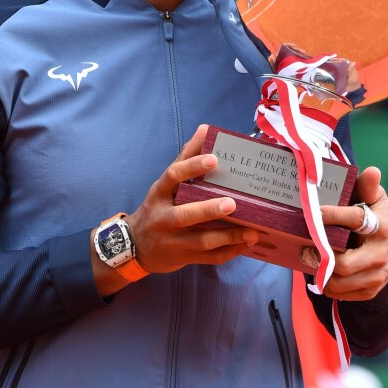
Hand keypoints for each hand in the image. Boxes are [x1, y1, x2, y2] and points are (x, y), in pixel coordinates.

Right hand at [127, 125, 259, 273]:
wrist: (134, 247)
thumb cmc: (157, 207)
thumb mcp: (165, 184)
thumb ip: (185, 157)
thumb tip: (204, 129)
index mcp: (160, 193)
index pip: (173, 176)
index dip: (192, 167)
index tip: (214, 159)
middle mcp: (163, 217)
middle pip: (185, 214)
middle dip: (209, 210)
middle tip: (232, 203)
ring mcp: (172, 240)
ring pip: (200, 241)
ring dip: (228, 237)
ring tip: (253, 232)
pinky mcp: (182, 257)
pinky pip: (207, 258)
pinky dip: (228, 253)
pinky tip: (246, 246)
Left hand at [318, 167, 387, 300]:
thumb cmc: (375, 217)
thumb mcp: (375, 199)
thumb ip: (368, 186)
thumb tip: (372, 170)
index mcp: (380, 225)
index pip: (354, 219)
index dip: (332, 215)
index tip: (314, 212)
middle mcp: (380, 252)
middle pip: (344, 263)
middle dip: (321, 255)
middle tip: (305, 245)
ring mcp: (377, 274)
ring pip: (339, 282)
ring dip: (320, 272)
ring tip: (310, 258)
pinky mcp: (370, 289)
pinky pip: (341, 294)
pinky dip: (327, 285)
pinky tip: (321, 271)